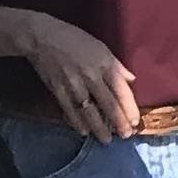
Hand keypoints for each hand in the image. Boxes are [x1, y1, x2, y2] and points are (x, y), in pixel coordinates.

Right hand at [20, 12, 140, 138]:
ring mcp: (73, 84)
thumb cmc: (76, 40)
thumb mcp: (101, 48)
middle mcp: (91, 76)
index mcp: (105, 64)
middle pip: (107, 103)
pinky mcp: (57, 89)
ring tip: (106, 140)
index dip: (129, 108)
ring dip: (98, 127)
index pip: (121, 90)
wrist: (42, 37)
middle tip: (125, 136)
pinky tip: (83, 131)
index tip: (135, 122)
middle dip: (117, 122)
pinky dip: (76, 121)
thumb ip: (117, 66)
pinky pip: (69, 109)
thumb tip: (131, 80)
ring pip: (88, 110)